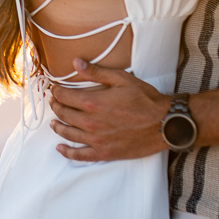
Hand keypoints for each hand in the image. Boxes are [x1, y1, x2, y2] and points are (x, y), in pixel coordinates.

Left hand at [48, 59, 172, 161]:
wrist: (165, 124)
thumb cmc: (146, 100)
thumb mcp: (122, 79)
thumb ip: (96, 72)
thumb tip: (76, 63)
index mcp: (93, 102)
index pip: (64, 96)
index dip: (56, 91)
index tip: (55, 88)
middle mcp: (91, 122)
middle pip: (64, 114)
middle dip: (56, 106)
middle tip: (54, 101)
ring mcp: (96, 140)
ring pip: (68, 133)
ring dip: (58, 126)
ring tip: (54, 121)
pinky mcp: (104, 153)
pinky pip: (80, 155)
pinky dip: (67, 152)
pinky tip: (60, 148)